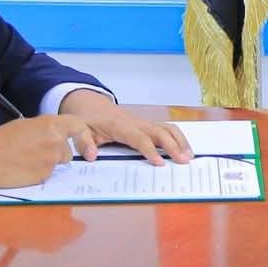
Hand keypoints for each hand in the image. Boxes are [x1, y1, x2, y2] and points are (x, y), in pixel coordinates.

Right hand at [0, 113, 94, 189]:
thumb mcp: (23, 126)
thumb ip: (43, 129)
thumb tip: (52, 135)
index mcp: (49, 123)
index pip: (78, 126)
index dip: (85, 138)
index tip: (88, 150)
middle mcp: (55, 140)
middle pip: (67, 151)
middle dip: (57, 154)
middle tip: (36, 155)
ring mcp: (51, 158)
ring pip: (57, 164)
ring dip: (47, 164)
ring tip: (24, 161)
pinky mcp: (44, 175)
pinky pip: (47, 175)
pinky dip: (38, 174)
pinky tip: (22, 170)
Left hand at [68, 101, 194, 165]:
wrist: (90, 103)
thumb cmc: (87, 118)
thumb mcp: (78, 128)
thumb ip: (83, 141)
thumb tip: (91, 156)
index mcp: (120, 125)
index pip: (139, 138)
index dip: (150, 150)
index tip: (160, 164)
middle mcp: (136, 122)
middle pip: (160, 132)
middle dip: (173, 146)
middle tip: (184, 161)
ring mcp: (143, 122)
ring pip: (167, 128)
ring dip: (180, 141)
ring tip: (189, 156)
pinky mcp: (146, 124)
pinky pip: (166, 129)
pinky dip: (177, 138)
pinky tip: (183, 149)